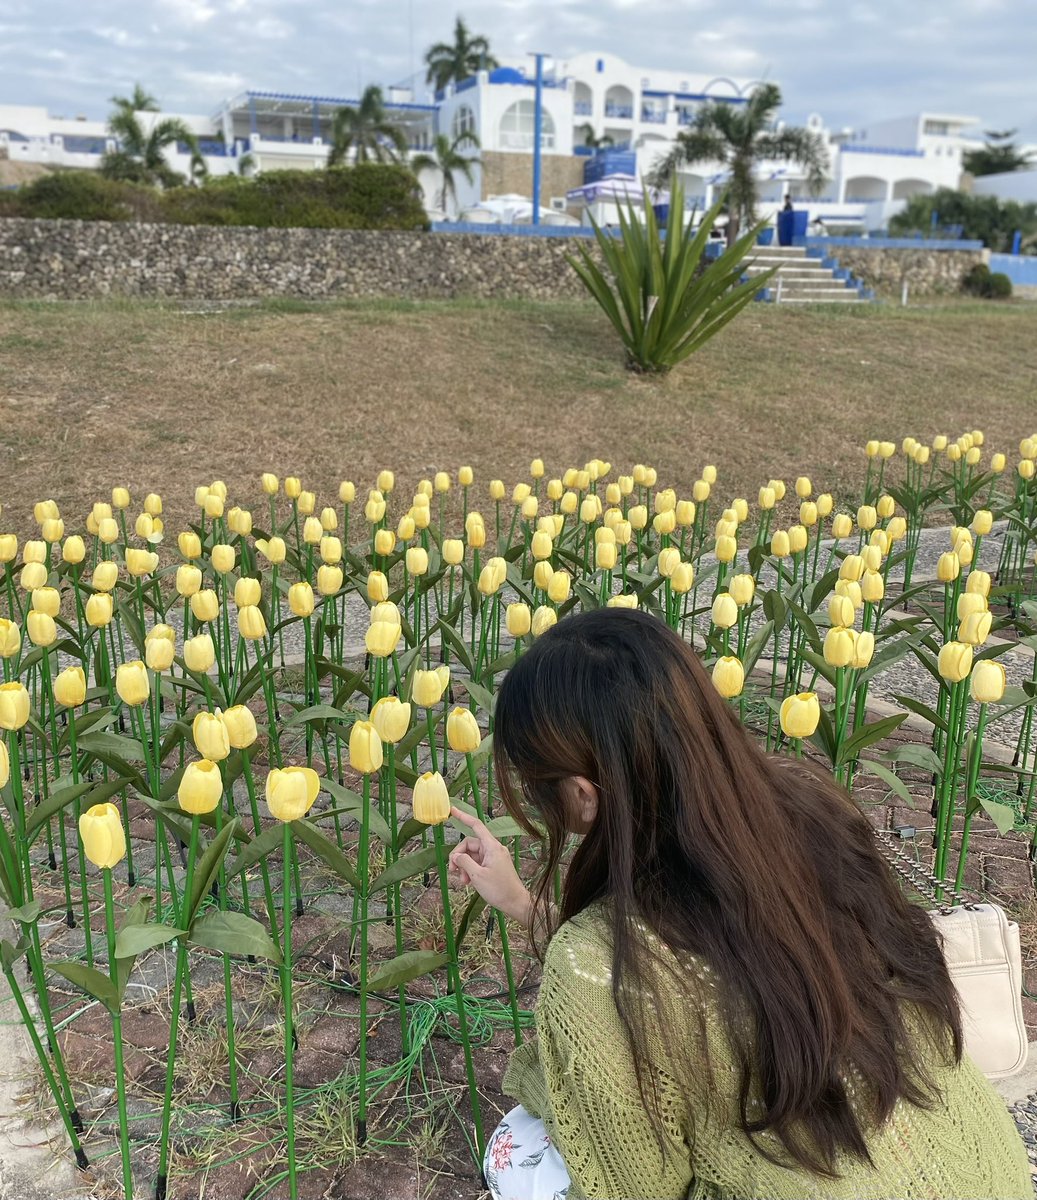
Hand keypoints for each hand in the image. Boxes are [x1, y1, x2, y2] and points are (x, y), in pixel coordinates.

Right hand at [448, 807, 531, 925]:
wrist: (515, 903)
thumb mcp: (477, 876)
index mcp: (492, 846)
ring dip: (465, 866)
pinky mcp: (494, 866)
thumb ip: (464, 862)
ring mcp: (494, 857)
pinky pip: (478, 862)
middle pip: (470, 844)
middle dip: (459, 857)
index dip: (463, 817)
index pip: (476, 826)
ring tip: (463, 881)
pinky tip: (469, 882)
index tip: (452, 810)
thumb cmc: (498, 889)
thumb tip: (455, 856)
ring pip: (472, 855)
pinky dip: (471, 870)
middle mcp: (493, 849)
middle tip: (453, 872)